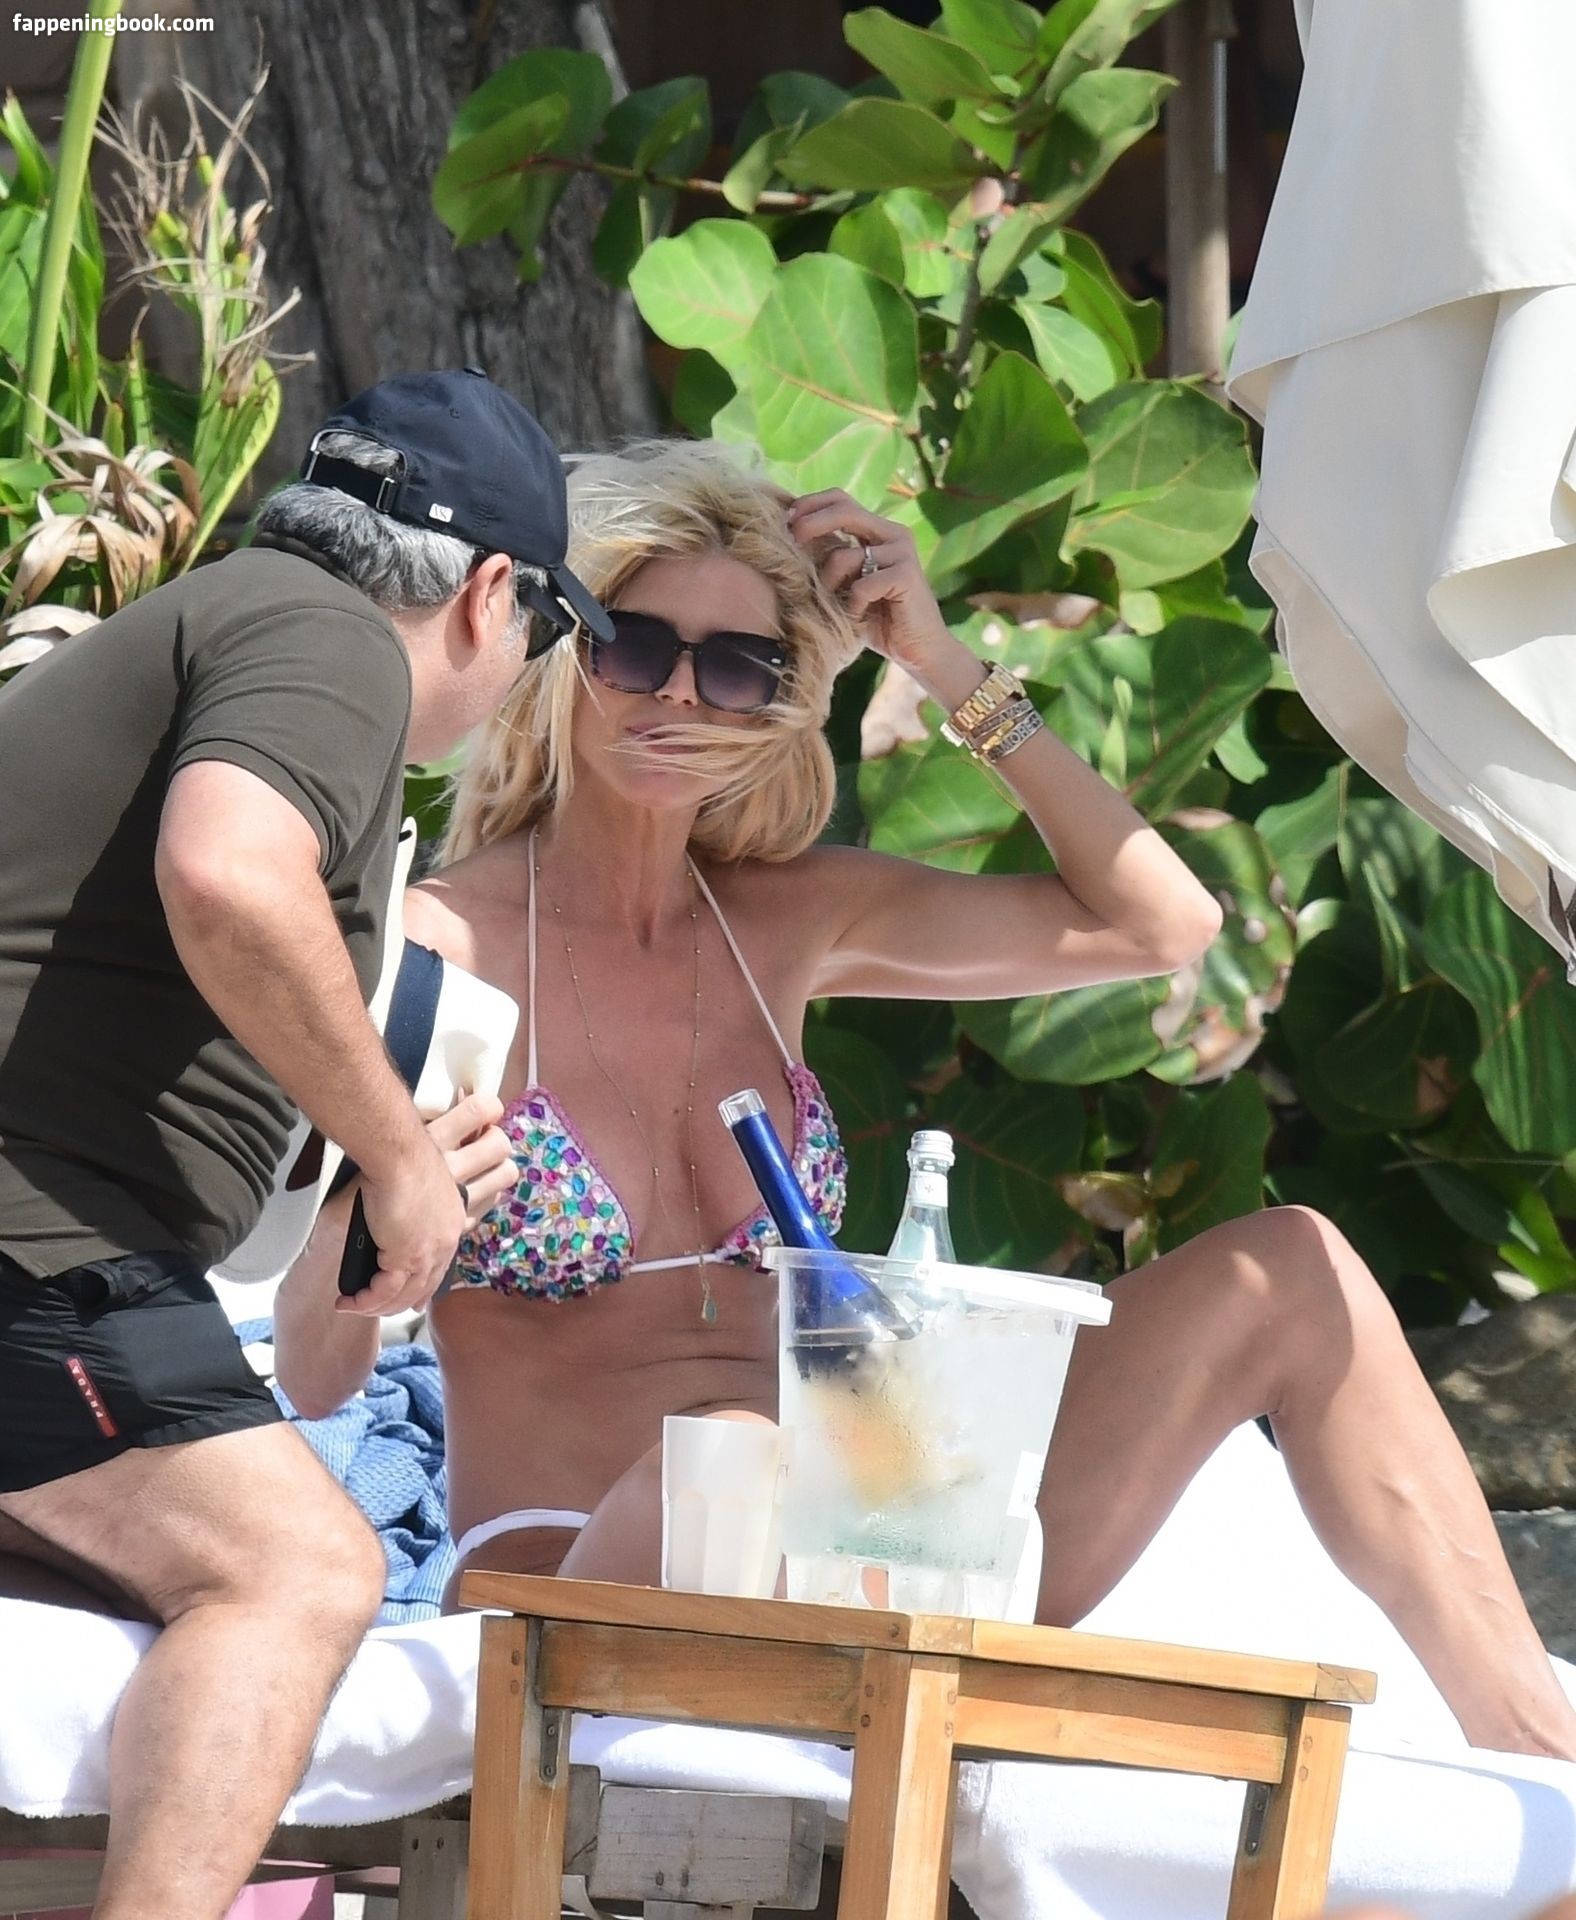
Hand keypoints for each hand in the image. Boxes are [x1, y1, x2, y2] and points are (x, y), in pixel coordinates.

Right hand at [336, 1093, 510, 1316]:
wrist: (399, 1153)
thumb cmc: (403, 1156)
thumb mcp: (416, 1184)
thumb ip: (411, 1202)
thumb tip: (393, 1209)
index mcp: (452, 1222)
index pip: (441, 1264)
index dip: (425, 1284)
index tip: (411, 1297)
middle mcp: (445, 1240)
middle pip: (426, 1286)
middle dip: (400, 1302)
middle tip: (374, 1306)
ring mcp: (428, 1250)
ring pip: (405, 1294)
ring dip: (376, 1304)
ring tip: (353, 1305)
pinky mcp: (406, 1254)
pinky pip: (385, 1290)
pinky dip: (365, 1300)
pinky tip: (348, 1300)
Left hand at [786, 490, 957, 686]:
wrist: (919, 650)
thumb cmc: (878, 620)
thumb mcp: (848, 584)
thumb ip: (830, 560)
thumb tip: (788, 539)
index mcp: (878, 531)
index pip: (840, 499)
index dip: (810, 504)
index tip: (786, 521)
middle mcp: (893, 534)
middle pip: (843, 510)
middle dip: (810, 524)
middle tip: (790, 543)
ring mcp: (902, 552)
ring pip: (843, 556)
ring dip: (828, 586)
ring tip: (835, 607)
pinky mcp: (907, 574)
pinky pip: (860, 585)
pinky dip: (851, 606)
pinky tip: (858, 619)